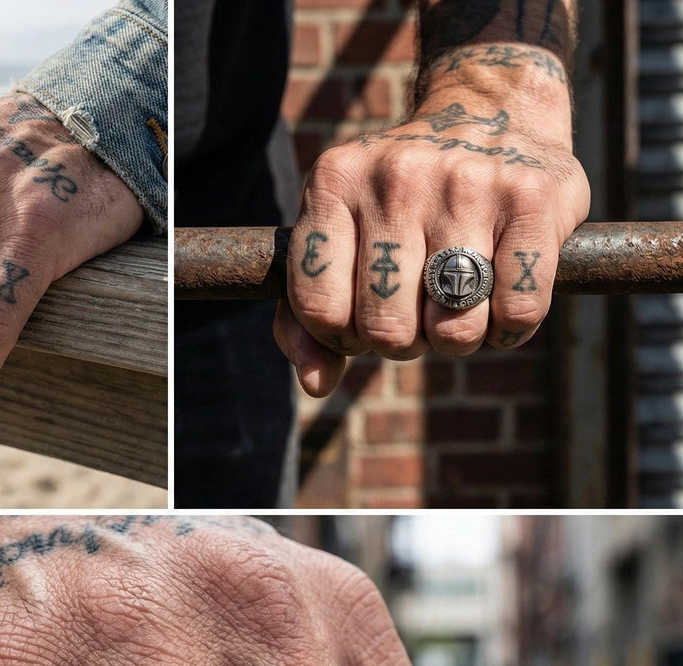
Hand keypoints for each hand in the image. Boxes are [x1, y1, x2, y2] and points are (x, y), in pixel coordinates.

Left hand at [276, 49, 589, 396]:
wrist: (492, 106)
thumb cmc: (397, 200)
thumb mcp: (337, 238)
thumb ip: (305, 318)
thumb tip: (317, 384)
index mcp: (334, 184)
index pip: (320, 311)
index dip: (341, 337)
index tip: (360, 317)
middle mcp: (398, 178)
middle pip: (386, 331)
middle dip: (402, 343)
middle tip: (415, 313)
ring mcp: (469, 184)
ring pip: (455, 331)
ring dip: (456, 339)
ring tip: (455, 304)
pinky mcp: (535, 198)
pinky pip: (518, 313)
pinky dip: (508, 330)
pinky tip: (499, 300)